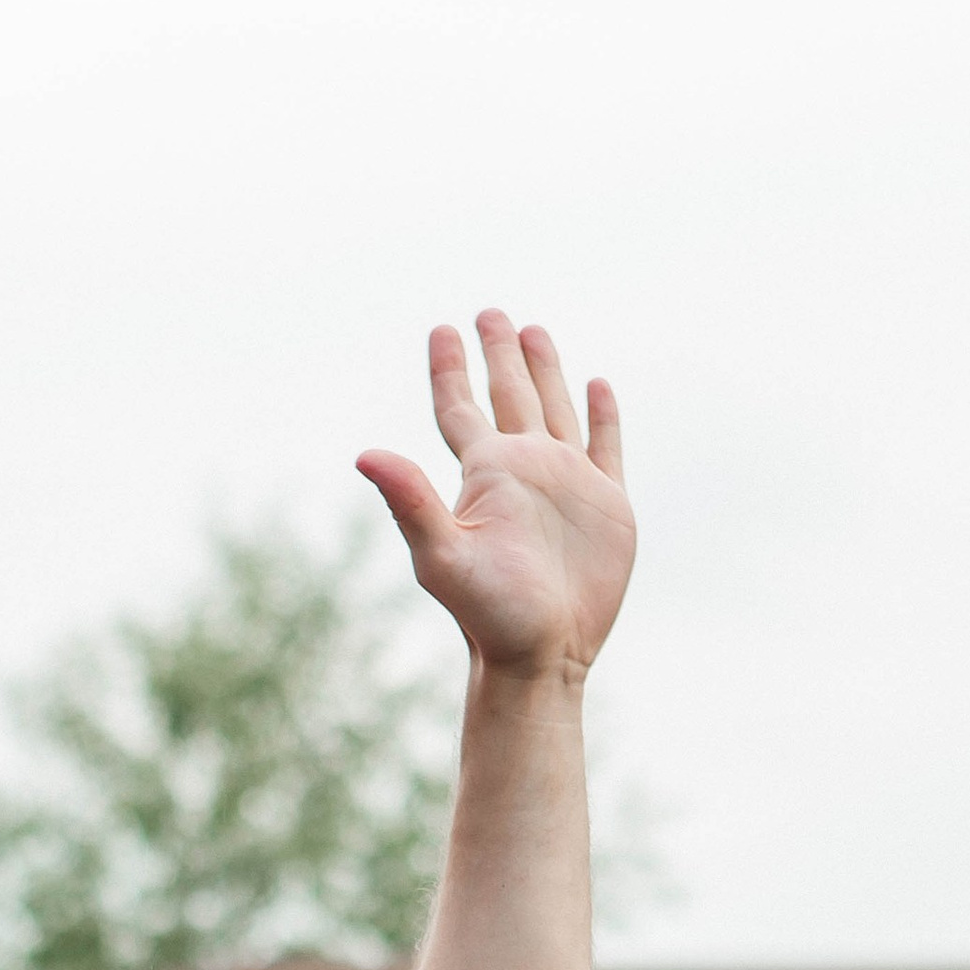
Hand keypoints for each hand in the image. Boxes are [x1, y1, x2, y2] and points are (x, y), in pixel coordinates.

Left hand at [358, 311, 633, 687]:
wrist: (543, 656)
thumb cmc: (488, 614)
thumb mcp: (442, 556)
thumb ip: (408, 501)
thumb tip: (363, 454)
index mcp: (484, 474)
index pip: (458, 408)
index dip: (449, 369)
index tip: (442, 329)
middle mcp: (522, 470)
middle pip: (506, 397)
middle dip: (498, 354)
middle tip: (489, 313)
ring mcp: (566, 484)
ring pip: (553, 410)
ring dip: (544, 371)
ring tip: (533, 331)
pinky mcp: (607, 504)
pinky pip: (605, 446)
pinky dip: (602, 415)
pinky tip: (596, 387)